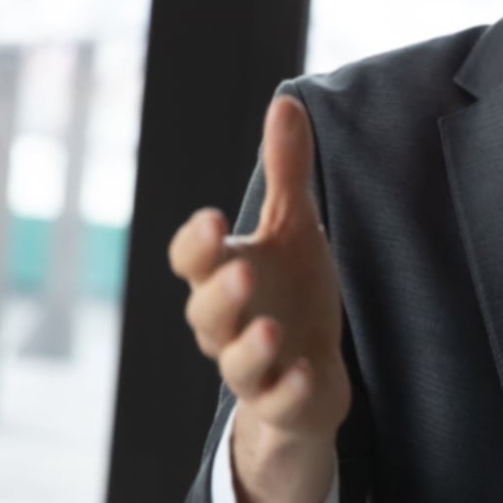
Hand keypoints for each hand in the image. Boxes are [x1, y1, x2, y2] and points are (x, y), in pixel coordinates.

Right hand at [165, 92, 349, 502]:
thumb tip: (284, 101)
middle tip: (242, 271)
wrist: (311, 372)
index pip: (191, 261)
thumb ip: (285, 171)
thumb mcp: (294, 228)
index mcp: (224, 276)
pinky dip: (286, 389)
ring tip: (271, 328)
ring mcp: (253, 368)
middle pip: (204, 314)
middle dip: (220, 295)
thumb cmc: (292, 292)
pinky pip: (277, 401)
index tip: (213, 218)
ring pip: (234, 364)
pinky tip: (305, 370)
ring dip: (250, 347)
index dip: (195, 244)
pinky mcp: (281, 402)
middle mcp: (228, 324)